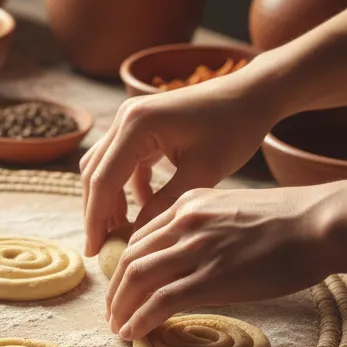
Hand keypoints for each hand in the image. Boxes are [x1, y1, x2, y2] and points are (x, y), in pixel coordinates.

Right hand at [81, 60, 283, 254]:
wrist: (252, 95)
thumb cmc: (234, 129)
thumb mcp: (202, 173)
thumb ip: (166, 205)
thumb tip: (136, 238)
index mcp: (137, 125)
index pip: (103, 180)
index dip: (96, 219)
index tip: (94, 251)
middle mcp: (125, 118)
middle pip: (95, 173)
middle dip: (96, 212)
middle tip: (101, 248)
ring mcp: (131, 119)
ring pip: (104, 167)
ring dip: (108, 199)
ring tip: (118, 233)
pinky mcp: (141, 126)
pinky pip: (123, 161)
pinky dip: (127, 186)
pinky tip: (144, 208)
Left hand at [106, 178, 346, 341]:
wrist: (320, 224)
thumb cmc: (291, 222)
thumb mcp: (236, 211)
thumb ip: (209, 228)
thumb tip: (197, 257)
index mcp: (189, 204)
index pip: (142, 237)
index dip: (126, 266)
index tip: (123, 286)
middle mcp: (185, 223)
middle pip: (131, 258)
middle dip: (115, 289)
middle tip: (112, 312)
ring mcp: (196, 249)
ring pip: (138, 279)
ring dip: (121, 307)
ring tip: (118, 327)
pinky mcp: (211, 278)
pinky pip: (161, 301)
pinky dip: (140, 318)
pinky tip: (133, 333)